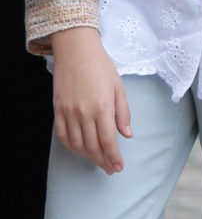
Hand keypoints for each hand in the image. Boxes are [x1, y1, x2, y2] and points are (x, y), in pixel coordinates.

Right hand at [50, 27, 130, 173]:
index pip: (108, 140)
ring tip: (98, 160)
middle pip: (92, 146)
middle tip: (110, 169)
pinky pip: (62, 135)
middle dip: (103, 160)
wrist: (76, 50)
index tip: (118, 167)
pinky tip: (79, 149)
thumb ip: (123, 112)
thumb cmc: (101, 66)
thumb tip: (127, 135)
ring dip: (88, 156)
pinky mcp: (58, 109)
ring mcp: (68, 112)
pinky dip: (71, 146)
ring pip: (77, 144)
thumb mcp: (118, 86)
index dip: (113, 157)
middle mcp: (84, 112)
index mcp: (102, 106)